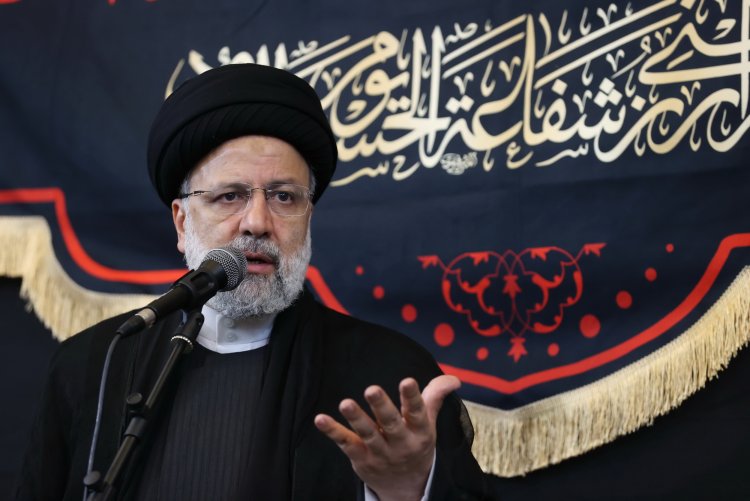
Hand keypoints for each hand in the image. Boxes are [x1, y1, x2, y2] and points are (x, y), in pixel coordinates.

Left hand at [314, 374, 460, 500]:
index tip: (407, 381)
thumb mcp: (429, 423)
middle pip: (391, 424)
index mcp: (420, 432)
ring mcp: (380, 453)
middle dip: (382, 407)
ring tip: (345, 403)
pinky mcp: (361, 459)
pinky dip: (333, 432)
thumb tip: (455, 379)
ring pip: (368, 434)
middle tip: (371, 389)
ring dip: (356, 419)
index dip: (413, 397)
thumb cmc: (416, 444)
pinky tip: (321, 419)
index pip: (418, 413)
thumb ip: (435, 396)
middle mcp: (401, 443)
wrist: (406, 488)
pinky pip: (346, 444)